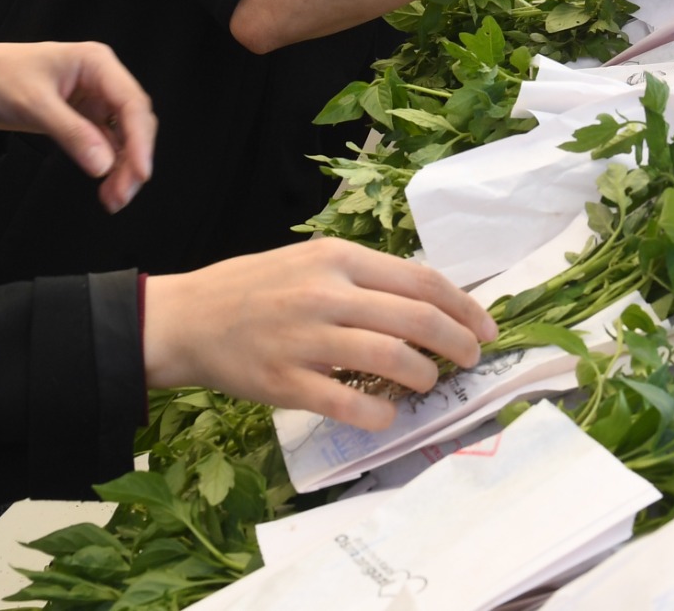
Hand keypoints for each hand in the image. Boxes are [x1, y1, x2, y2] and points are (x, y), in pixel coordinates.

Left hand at [0, 41, 155, 212]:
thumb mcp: (33, 104)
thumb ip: (71, 133)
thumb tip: (104, 166)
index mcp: (96, 63)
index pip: (131, 103)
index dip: (141, 140)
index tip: (141, 172)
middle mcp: (101, 80)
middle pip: (132, 122)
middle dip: (133, 159)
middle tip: (123, 195)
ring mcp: (93, 100)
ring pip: (122, 138)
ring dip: (122, 168)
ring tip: (113, 199)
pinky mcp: (81, 119)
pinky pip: (104, 144)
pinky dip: (107, 167)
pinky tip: (104, 188)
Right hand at [143, 242, 497, 430]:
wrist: (188, 318)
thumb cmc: (254, 288)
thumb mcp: (311, 262)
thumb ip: (363, 278)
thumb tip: (427, 303)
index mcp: (338, 258)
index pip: (420, 280)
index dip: (463, 306)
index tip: (485, 326)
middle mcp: (326, 292)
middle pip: (417, 318)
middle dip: (458, 342)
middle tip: (471, 359)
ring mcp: (306, 338)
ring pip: (391, 358)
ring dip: (423, 377)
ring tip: (428, 384)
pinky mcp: (285, 381)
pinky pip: (349, 403)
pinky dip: (380, 413)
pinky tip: (388, 414)